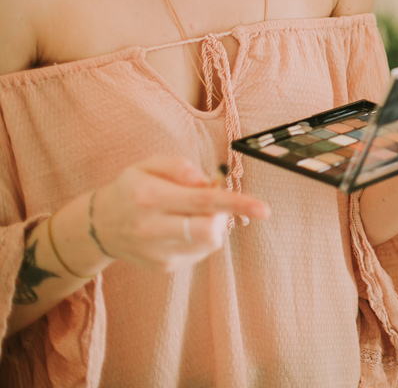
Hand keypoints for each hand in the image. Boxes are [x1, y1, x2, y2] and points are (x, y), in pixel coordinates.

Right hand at [92, 156, 270, 271]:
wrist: (99, 225)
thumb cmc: (133, 188)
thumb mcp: (149, 165)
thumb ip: (180, 167)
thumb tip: (208, 182)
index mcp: (150, 197)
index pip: (203, 201)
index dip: (237, 204)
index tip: (264, 208)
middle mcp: (151, 228)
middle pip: (209, 230)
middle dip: (224, 216)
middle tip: (213, 204)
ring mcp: (157, 252)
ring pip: (209, 243)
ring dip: (213, 225)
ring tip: (191, 214)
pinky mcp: (163, 266)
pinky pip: (201, 252)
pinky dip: (201, 237)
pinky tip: (181, 228)